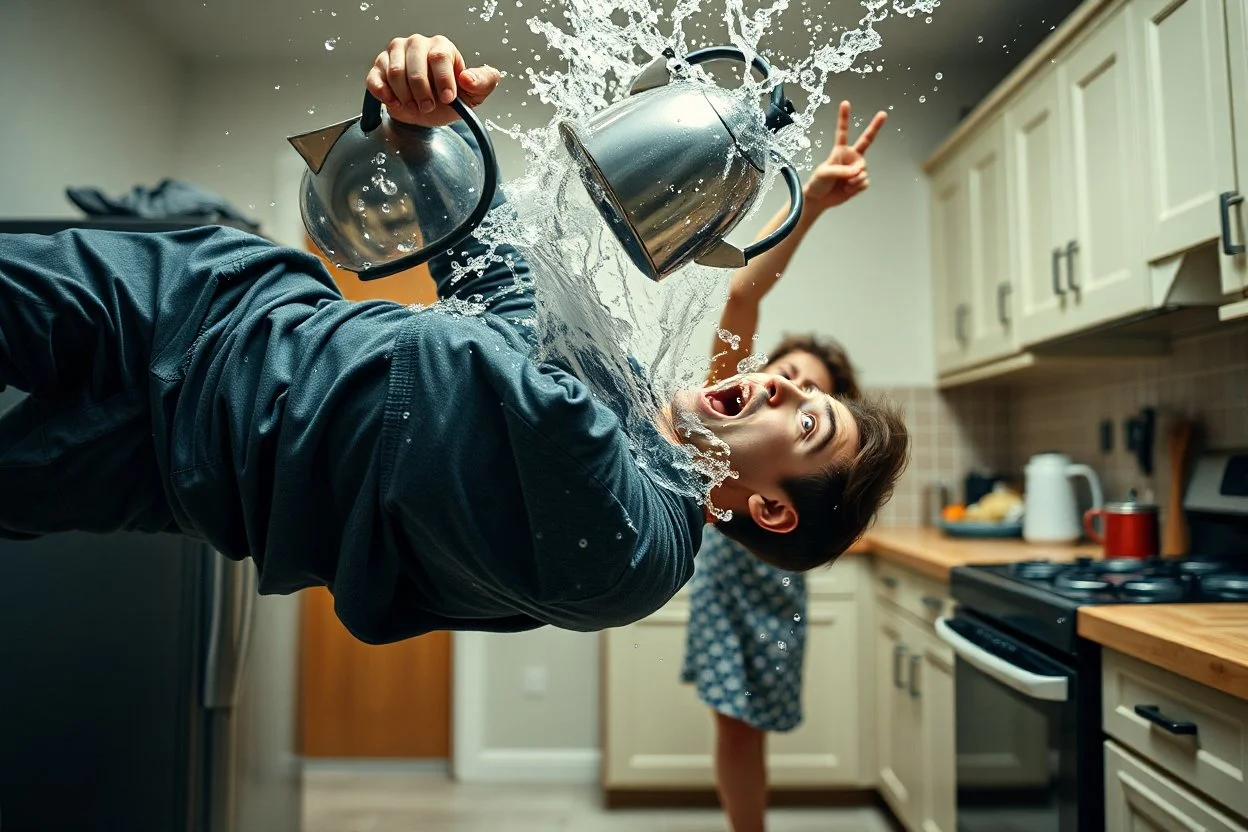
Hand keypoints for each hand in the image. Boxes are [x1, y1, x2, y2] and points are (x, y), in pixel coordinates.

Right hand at [366, 34, 500, 127]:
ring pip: (395, 73)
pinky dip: (385, 95)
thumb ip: (483, 83)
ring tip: (415, 107)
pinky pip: (375, 79)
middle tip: (428, 108)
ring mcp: (395, 54)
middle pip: (415, 67)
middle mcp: (417, 44)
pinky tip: (395, 103)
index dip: (443, 81)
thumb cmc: (448, 97)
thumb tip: (468, 78)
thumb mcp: (473, 94)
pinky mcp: (379, 67)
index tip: (447, 99)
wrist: (426, 110)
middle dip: (423, 93)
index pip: (439, 57)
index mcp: (441, 46)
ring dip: (406, 97)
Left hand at [803, 101, 886, 211]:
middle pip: (867, 140)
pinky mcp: (860, 181)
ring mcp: (857, 168)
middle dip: (875, 127)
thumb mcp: (825, 173)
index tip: (845, 103)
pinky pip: (864, 182)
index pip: (843, 132)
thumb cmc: (818, 183)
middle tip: (883, 113)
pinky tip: (848, 189)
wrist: (819, 199)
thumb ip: (841, 170)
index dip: (844, 118)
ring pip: (863, 171)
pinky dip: (856, 187)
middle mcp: (851, 157)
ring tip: (844, 184)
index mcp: (840, 151)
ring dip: (855, 180)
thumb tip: (858, 171)